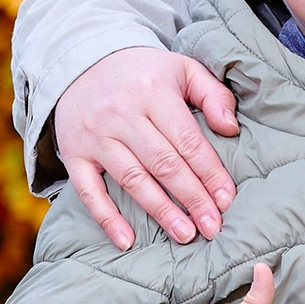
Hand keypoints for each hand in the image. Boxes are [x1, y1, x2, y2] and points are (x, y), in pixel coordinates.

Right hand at [54, 45, 240, 251]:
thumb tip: (230, 129)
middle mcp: (122, 114)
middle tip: (212, 227)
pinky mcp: (74, 154)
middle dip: (192, 198)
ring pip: (132, 180)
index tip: (227, 200)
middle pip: (163, 164)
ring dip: (160, 211)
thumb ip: (212, 95)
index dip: (209, 173)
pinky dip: (107, 218)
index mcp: (153, 91)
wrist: (82, 63)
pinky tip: (127, 240)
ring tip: (185, 235)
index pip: (188, 141)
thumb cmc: (144, 73)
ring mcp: (95, 136)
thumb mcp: (182, 69)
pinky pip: (88, 191)